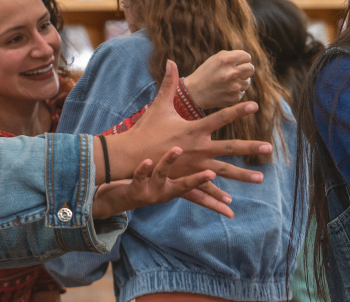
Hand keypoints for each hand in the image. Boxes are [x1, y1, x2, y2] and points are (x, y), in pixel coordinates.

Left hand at [92, 147, 228, 217]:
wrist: (118, 199)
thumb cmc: (145, 184)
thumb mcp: (165, 180)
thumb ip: (182, 168)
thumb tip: (198, 150)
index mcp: (176, 187)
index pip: (199, 189)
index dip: (215, 192)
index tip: (232, 198)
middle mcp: (166, 191)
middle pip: (186, 186)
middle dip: (200, 180)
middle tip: (213, 173)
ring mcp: (151, 190)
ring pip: (162, 175)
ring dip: (169, 163)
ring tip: (177, 150)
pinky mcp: (135, 188)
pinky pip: (140, 176)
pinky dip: (143, 169)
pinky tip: (147, 161)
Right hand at [102, 61, 270, 184]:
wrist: (130, 156)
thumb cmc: (145, 130)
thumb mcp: (158, 105)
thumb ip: (168, 84)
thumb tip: (170, 61)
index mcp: (193, 129)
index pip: (220, 117)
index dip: (238, 110)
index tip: (255, 105)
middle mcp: (198, 148)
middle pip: (229, 147)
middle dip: (250, 147)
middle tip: (268, 147)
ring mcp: (194, 166)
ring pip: (224, 171)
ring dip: (243, 175)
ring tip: (261, 178)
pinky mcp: (186, 178)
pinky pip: (206, 188)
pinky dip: (218, 196)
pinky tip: (231, 204)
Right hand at [183, 50, 254, 108]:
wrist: (193, 92)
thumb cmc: (206, 73)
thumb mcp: (215, 59)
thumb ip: (232, 56)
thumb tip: (248, 60)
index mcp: (226, 59)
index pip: (247, 57)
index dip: (241, 60)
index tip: (235, 64)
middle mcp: (231, 72)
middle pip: (251, 69)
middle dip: (244, 70)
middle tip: (235, 73)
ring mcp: (234, 86)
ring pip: (247, 82)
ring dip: (239, 82)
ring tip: (226, 83)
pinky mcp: (234, 98)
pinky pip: (241, 92)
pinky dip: (234, 92)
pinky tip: (224, 91)